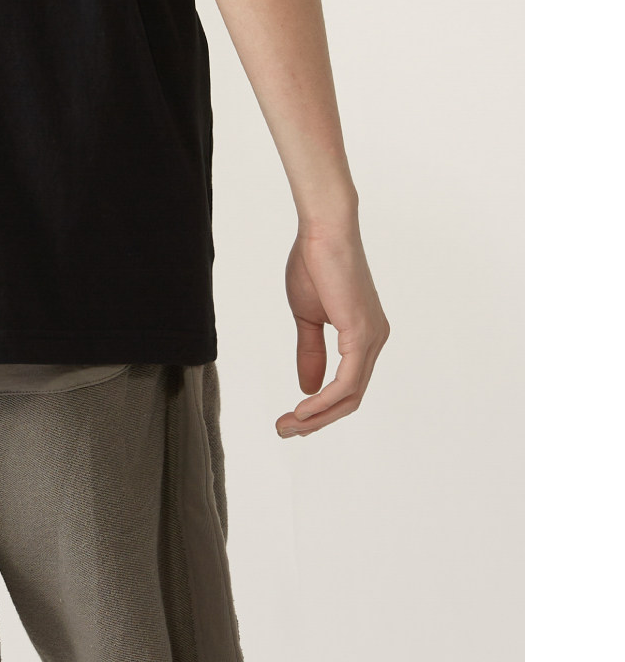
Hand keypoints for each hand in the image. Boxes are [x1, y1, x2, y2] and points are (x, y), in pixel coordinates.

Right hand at [277, 227, 388, 436]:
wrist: (322, 231)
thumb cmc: (314, 263)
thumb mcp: (307, 317)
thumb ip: (311, 352)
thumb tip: (307, 387)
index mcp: (364, 335)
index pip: (347, 385)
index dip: (320, 407)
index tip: (291, 418)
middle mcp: (375, 340)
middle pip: (351, 398)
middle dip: (318, 420)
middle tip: (285, 430)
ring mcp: (372, 338)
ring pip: (350, 396)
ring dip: (318, 416)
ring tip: (288, 425)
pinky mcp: (362, 334)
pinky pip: (347, 382)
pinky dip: (324, 401)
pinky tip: (303, 408)